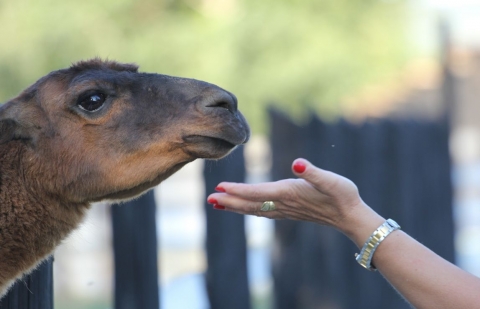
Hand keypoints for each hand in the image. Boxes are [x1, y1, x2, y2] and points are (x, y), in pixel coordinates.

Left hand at [207, 158, 380, 236]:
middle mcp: (283, 204)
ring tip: (217, 204)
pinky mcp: (289, 211)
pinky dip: (248, 209)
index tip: (219, 187)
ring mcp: (285, 210)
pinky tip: (243, 209)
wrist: (351, 217)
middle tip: (209, 199)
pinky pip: (262, 212)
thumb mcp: (330, 180)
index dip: (238, 190)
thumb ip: (313, 172)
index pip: (257, 192)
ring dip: (234, 206)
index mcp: (289, 193)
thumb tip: (297, 163)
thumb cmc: (343, 195)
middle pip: (250, 204)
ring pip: (254, 210)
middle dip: (229, 201)